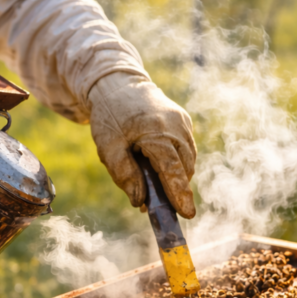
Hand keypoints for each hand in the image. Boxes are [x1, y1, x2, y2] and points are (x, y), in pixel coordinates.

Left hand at [88, 73, 196, 218]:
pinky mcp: (184, 121)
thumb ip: (124, 175)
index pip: (172, 169)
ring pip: (188, 160)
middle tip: (162, 206)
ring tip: (156, 184)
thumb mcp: (108, 148)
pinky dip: (177, 163)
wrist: (118, 84)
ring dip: (177, 176)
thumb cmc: (110, 116)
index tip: (187, 214)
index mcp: (155, 131)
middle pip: (185, 167)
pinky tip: (160, 166)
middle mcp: (175, 126)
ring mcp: (183, 122)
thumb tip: (140, 201)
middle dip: (177, 189)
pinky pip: (186, 150)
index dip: (179, 193)